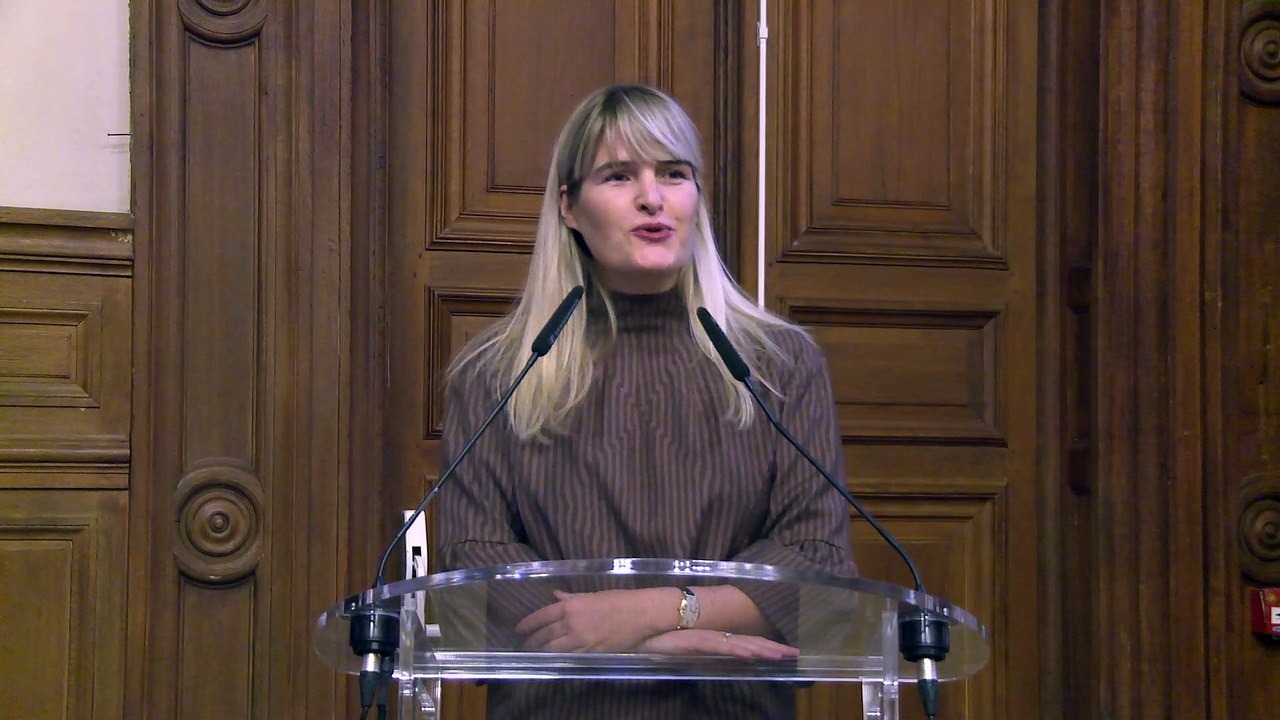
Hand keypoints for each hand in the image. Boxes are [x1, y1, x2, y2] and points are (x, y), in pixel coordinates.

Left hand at [515, 588, 674, 652]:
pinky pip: (570, 656)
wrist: (641, 614)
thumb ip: (571, 598)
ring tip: (535, 653)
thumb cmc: (618, 600)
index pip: (542, 616)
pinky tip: (554, 658)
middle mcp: (572, 623)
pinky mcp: (591, 652)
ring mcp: (581, 639)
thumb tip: (555, 596)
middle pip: (545, 635)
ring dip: (542, 651)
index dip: (528, 624)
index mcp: (571, 606)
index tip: (519, 629)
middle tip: (525, 644)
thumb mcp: (592, 595)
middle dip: (532, 640)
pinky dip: (559, 657)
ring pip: (554, 649)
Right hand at [636, 629, 798, 659]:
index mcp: (715, 638)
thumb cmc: (660, 633)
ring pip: (741, 644)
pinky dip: (738, 650)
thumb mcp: (684, 646)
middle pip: (750, 642)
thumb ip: (699, 647)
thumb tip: (716, 651)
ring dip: (763, 649)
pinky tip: (752, 654)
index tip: (785, 650)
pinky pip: (722, 647)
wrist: (642, 620)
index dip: (766, 646)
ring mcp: (708, 638)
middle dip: (773, 648)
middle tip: (796, 653)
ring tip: (784, 654)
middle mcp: (716, 637)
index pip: (746, 643)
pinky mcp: (698, 641)